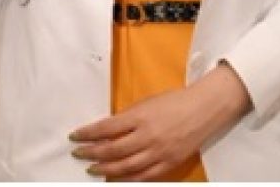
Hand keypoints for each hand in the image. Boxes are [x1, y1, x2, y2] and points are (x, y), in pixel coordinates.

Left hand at [69, 63, 250, 180]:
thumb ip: (128, 117)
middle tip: (78, 153)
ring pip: (125, 167)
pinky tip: (115, 178)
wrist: (204, 109)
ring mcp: (158, 152)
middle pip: (112, 150)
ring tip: (92, 169)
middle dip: (91, 152)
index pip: (106, 128)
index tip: (75, 136)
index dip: (88, 133)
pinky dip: (127, 179)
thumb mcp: (147, 102)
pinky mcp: (168, 164)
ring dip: (105, 169)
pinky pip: (143, 176)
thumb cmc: (175, 100)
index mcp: (140, 117)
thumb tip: (108, 130)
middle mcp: (147, 136)